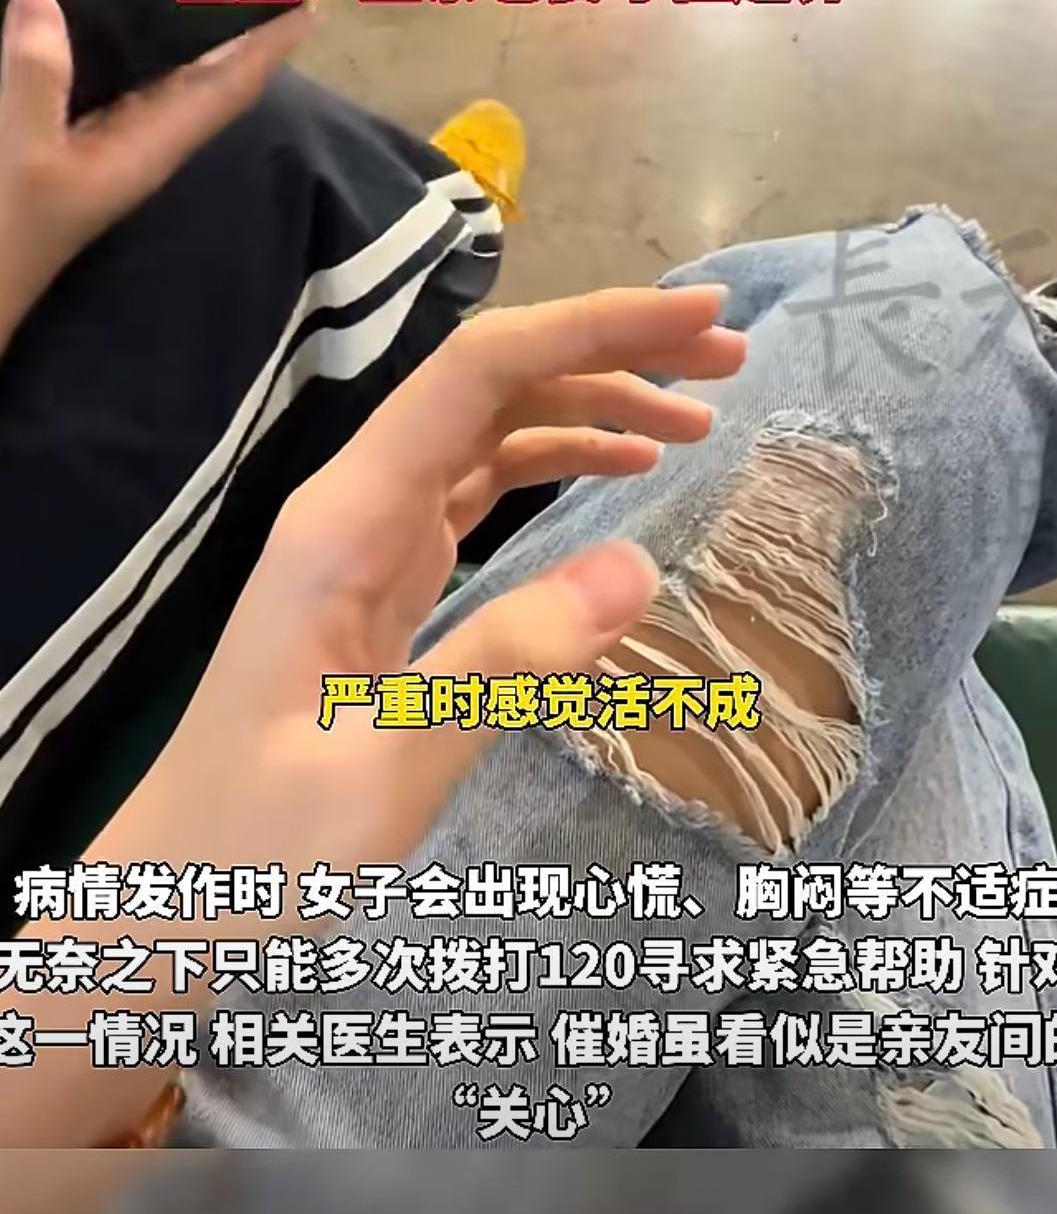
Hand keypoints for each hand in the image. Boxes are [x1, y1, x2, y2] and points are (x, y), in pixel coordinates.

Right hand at [0, 0, 306, 334]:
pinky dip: (143, 50)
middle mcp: (146, 143)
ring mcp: (115, 144)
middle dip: (244, 32)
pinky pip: (128, 85)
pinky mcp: (80, 142)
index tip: (311, 4)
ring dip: (197, 39)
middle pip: (212, 80)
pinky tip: (131, 24)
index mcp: (153, 147)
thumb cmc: (11, 227)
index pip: (229, 88)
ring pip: (172, 82)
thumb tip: (44, 0)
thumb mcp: (22, 152)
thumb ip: (36, 79)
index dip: (270, 46)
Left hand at [105, 282, 746, 894]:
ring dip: (593, 406)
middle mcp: (355, 509)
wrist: (170, 895)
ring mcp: (367, 544)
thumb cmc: (260, 841)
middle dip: (609, 352)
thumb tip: (636, 565)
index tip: (699, 318)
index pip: (477, 376)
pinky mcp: (384, 586)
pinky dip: (558, 467)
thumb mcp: (388, 764)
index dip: (592, 330)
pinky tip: (624, 474)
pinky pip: (480, 494)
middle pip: (490, 384)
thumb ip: (504, 662)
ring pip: (490, 434)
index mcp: (345, 524)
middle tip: (729, 360)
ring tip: (701, 413)